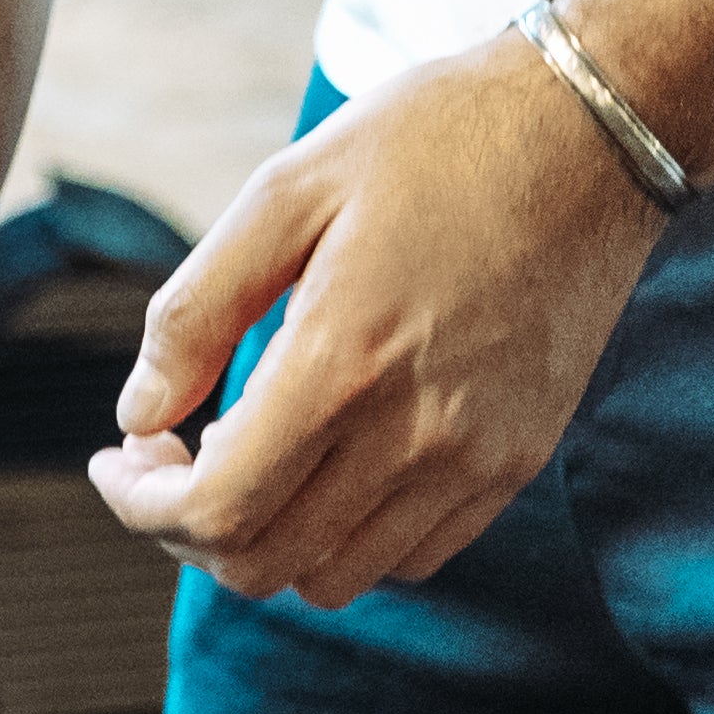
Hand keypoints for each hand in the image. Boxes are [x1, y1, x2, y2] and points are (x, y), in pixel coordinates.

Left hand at [86, 35, 664, 606]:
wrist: (590, 134)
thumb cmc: (431, 142)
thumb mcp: (286, 189)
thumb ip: (195, 311)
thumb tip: (138, 415)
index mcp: (342, 362)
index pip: (214, 510)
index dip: (141, 505)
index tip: (123, 459)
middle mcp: (414, 434)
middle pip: (261, 563)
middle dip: (187, 529)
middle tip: (170, 457)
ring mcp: (473, 461)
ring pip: (333, 579)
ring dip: (265, 541)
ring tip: (250, 461)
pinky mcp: (514, 464)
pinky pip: (409, 558)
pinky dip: (346, 538)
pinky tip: (330, 463)